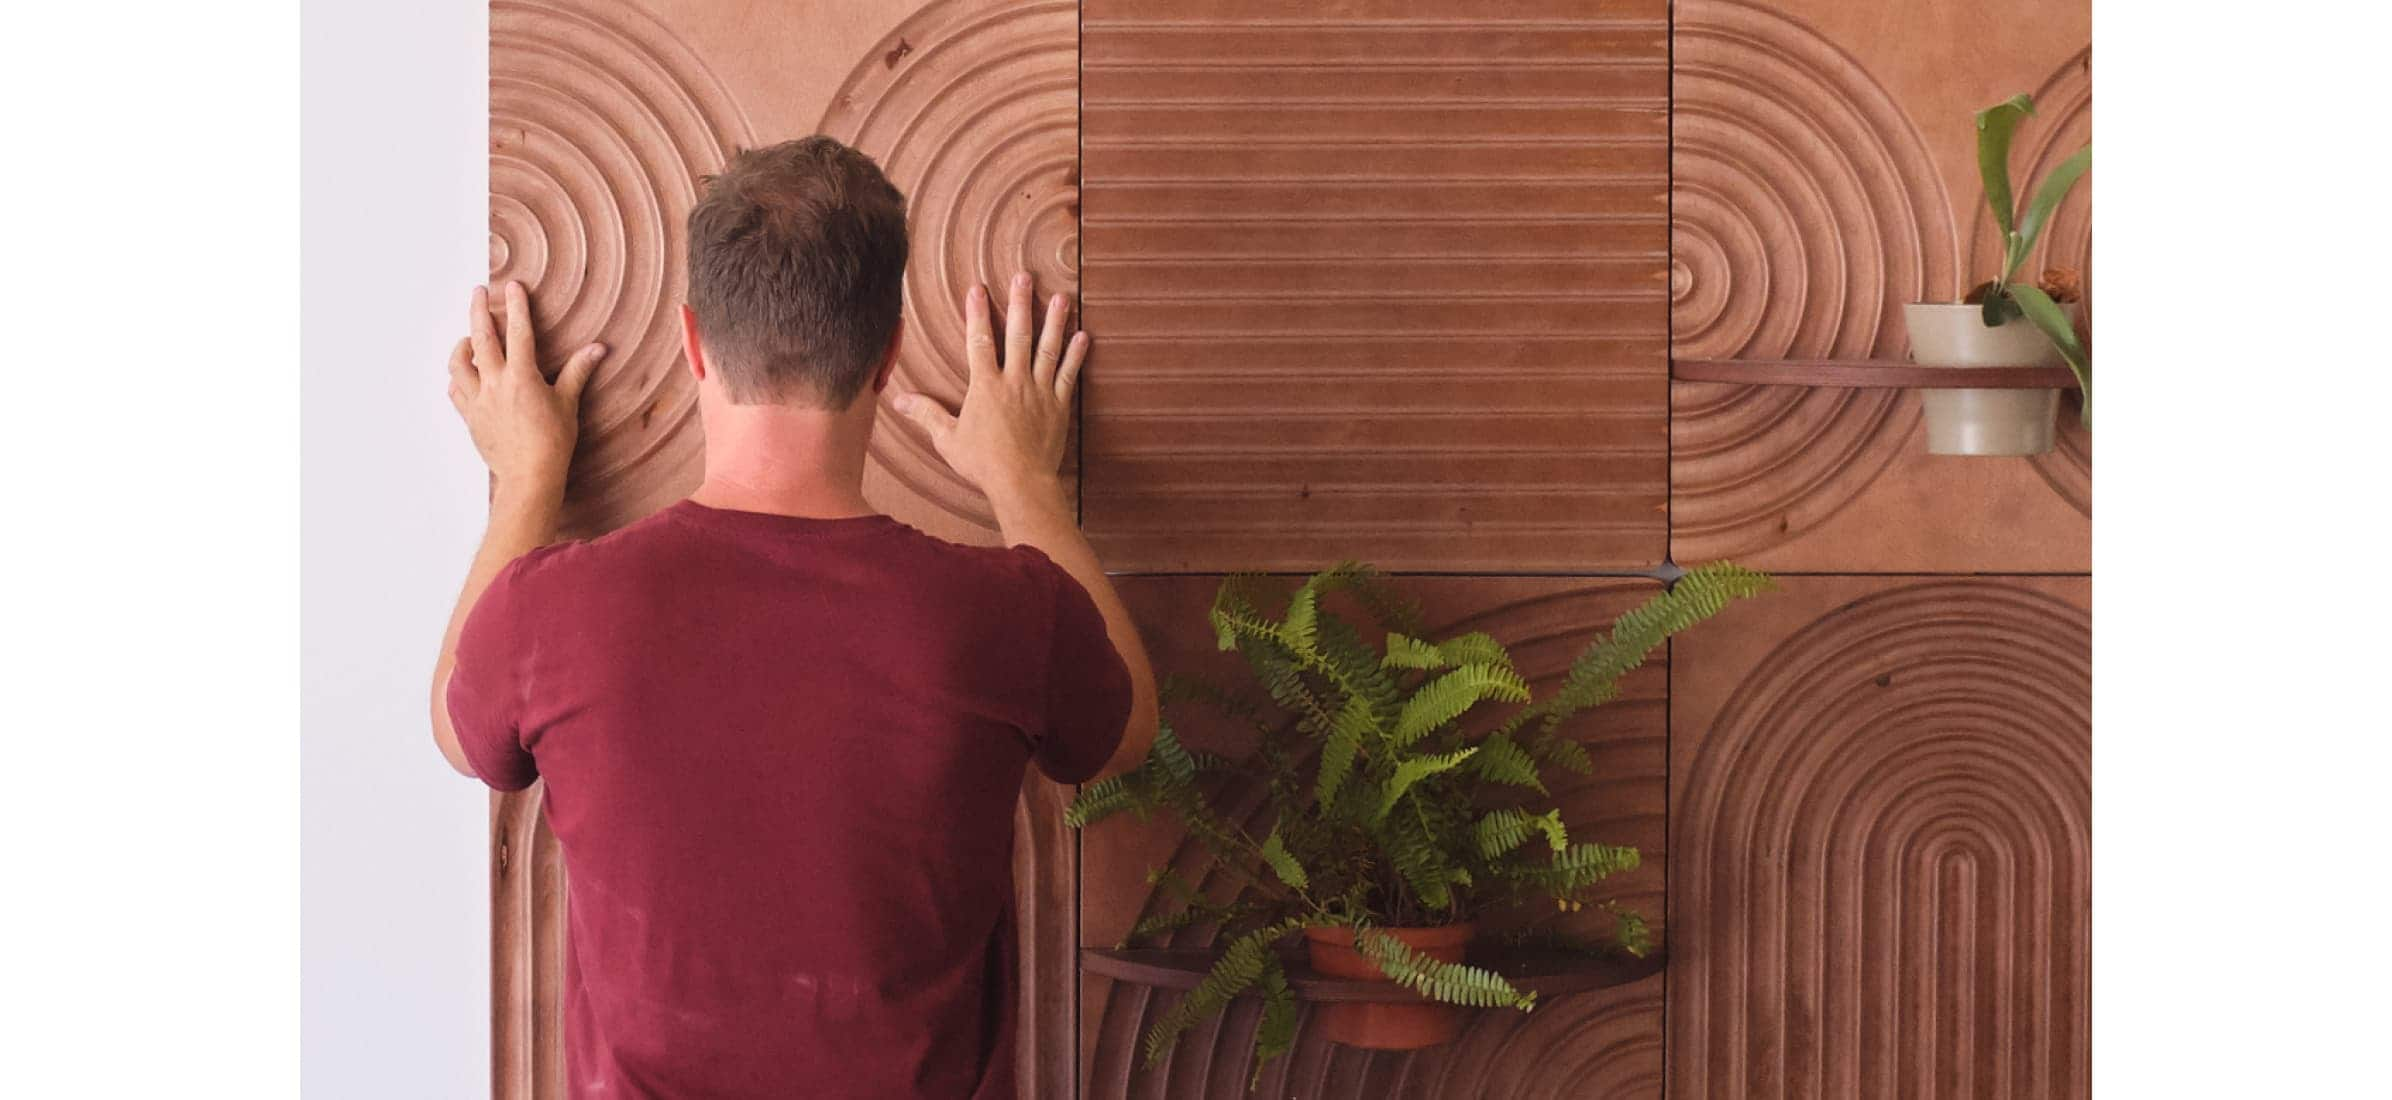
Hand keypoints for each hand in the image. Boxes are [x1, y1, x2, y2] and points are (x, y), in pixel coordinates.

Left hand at [447, 281, 605, 495]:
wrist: (529, 477)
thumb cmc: (553, 443)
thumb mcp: (568, 404)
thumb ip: (578, 371)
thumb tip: (598, 349)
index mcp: (522, 377)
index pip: (519, 333)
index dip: (516, 307)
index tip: (513, 287)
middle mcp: (495, 384)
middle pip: (481, 338)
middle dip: (480, 311)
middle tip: (479, 292)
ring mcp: (478, 401)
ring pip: (459, 363)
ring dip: (462, 345)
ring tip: (468, 337)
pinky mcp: (470, 417)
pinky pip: (455, 391)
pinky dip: (457, 378)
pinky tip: (463, 375)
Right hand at [892, 271, 1088, 507]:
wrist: (1021, 482)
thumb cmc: (982, 463)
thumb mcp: (947, 439)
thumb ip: (926, 414)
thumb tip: (898, 400)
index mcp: (985, 386)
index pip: (979, 341)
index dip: (977, 313)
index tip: (977, 288)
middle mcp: (1014, 381)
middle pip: (1018, 335)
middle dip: (1021, 303)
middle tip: (1025, 276)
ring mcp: (1039, 392)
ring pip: (1048, 348)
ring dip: (1055, 321)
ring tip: (1062, 296)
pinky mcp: (1059, 406)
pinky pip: (1069, 375)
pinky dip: (1076, 355)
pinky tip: (1083, 335)